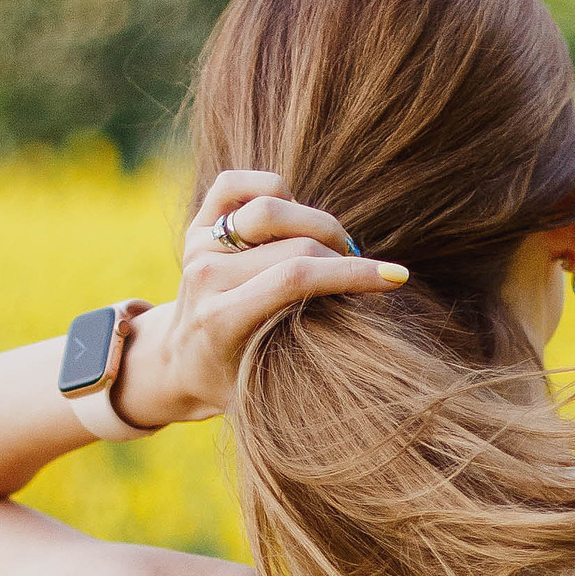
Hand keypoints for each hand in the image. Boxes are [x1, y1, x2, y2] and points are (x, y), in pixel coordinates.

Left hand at [121, 169, 406, 426]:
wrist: (177, 364)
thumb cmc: (233, 382)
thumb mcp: (267, 390)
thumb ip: (308, 363)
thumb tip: (374, 338)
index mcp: (221, 319)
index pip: (296, 278)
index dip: (353, 273)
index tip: (396, 278)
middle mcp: (205, 277)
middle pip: (294, 243)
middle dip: (343, 254)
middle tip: (365, 272)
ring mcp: (198, 247)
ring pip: (270, 206)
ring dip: (316, 221)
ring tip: (334, 246)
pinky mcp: (197, 225)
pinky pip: (234, 184)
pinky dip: (271, 188)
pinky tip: (296, 212)